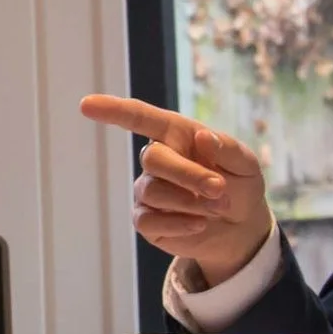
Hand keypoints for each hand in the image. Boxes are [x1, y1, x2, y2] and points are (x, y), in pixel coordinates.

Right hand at [80, 94, 271, 287]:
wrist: (242, 227)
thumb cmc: (240, 185)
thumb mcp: (246, 164)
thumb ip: (227, 148)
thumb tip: (203, 137)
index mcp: (177, 135)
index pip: (141, 118)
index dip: (114, 110)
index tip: (86, 105)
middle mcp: (157, 159)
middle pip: (153, 159)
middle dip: (188, 175)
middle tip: (219, 189)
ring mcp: (148, 190)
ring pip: (154, 192)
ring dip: (191, 202)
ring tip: (219, 208)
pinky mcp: (147, 220)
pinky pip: (149, 221)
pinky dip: (180, 223)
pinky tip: (200, 223)